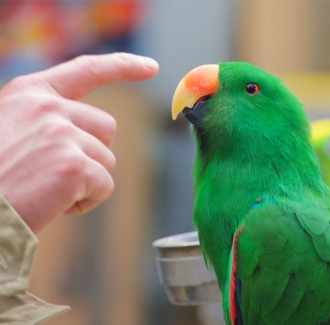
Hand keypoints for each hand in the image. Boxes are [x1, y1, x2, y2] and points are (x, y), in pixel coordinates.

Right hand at [0, 53, 158, 232]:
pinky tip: (56, 206)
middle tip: (58, 174)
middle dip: (93, 154)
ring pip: (107, 159)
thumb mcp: (14, 130)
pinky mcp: (73, 166)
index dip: (123, 67)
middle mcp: (48, 108)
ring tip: (48, 191)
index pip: (87, 70)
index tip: (151, 66)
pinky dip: (87, 201)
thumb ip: (49, 120)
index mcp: (31, 94)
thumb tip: (89, 132)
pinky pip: (105, 185)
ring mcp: (62, 134)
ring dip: (87, 180)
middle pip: (106, 128)